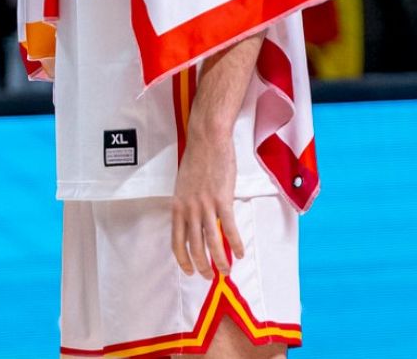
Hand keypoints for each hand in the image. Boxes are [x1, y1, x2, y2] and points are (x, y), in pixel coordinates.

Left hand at [171, 130, 242, 278]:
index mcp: (178, 206)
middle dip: (202, 266)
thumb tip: (193, 219)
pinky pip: (229, 228)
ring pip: (211, 242)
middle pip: (194, 247)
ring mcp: (205, 205)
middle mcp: (189, 209)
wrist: (207, 139)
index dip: (183, 260)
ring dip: (219, 261)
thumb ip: (187, 204)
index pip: (176, 242)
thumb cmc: (197, 159)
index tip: (189, 271)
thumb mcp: (184, 185)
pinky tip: (240, 253)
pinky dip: (235, 244)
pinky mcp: (222, 199)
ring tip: (226, 272)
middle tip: (210, 277)